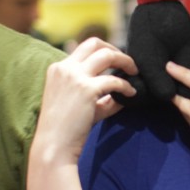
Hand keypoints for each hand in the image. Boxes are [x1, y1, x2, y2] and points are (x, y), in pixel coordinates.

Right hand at [32, 38, 137, 164]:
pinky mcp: (86, 89)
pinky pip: (114, 80)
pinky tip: (131, 93)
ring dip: (125, 61)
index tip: (117, 61)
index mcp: (58, 68)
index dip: (104, 50)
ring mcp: (75, 77)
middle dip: (116, 49)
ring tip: (135, 73)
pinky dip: (126, 85)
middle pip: (95, 43)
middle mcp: (65, 67)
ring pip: (107, 55)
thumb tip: (122, 92)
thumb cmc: (66, 129)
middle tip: (129, 63)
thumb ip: (98, 95)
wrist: (54, 146)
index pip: (84, 47)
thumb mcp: (79, 104)